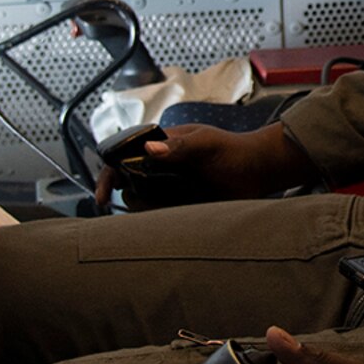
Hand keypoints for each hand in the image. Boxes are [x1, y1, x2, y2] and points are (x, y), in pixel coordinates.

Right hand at [95, 121, 319, 208]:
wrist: (259, 171)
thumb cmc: (233, 150)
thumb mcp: (205, 144)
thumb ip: (179, 146)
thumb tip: (149, 149)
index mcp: (161, 145)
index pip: (124, 155)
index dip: (109, 173)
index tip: (105, 193)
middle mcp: (160, 165)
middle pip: (127, 180)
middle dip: (124, 193)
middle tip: (138, 202)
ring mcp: (168, 185)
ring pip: (140, 200)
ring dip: (142, 208)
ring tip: (165, 206)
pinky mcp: (179, 204)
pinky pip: (158, 214)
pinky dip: (155, 219)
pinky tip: (170, 218)